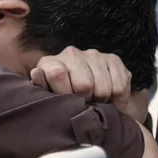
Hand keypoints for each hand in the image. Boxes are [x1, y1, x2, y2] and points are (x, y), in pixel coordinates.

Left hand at [31, 47, 147, 122]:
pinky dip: (117, 98)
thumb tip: (37, 73)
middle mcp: (71, 54)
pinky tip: (109, 98)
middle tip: (85, 104)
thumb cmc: (64, 99)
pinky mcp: (113, 59)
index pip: (57, 73)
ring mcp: (93, 54)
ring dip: (102, 100)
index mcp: (50, 63)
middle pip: (84, 84)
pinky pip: (119, 86)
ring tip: (96, 101)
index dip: (65, 93)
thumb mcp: (48, 97)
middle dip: (86, 100)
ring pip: (103, 87)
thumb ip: (41, 88)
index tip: (68, 102)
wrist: (88, 95)